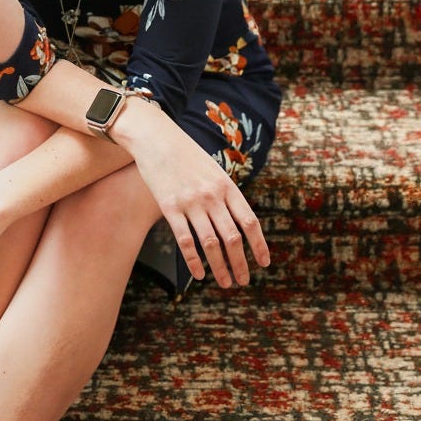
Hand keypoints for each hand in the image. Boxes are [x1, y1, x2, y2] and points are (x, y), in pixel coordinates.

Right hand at [120, 104, 269, 288]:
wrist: (156, 138)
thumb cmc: (186, 154)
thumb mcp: (213, 170)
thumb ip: (225, 193)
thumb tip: (237, 221)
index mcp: (227, 185)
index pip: (249, 221)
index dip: (259, 245)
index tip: (264, 263)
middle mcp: (212, 196)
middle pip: (232, 238)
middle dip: (241, 263)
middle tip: (244, 280)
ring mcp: (191, 202)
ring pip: (211, 244)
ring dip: (221, 268)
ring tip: (227, 283)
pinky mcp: (170, 207)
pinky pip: (185, 241)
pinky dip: (194, 262)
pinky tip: (199, 275)